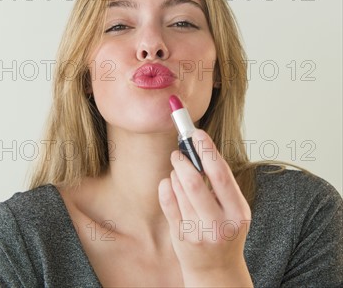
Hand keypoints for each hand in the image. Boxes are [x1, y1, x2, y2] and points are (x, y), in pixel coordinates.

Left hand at [158, 129, 252, 287]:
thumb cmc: (226, 229)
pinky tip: (170, 183)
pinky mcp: (180, 236)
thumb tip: (202, 146)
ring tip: (179, 171)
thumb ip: (221, 182)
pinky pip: (167, 201)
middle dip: (183, 161)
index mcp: (237, 212)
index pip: (220, 175)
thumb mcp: (234, 208)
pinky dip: (166, 185)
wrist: (217, 270)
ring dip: (176, 173)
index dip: (207, 150)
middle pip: (194, 182)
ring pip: (179, 189)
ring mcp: (198, 232)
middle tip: (178, 152)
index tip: (196, 134)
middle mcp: (218, 224)